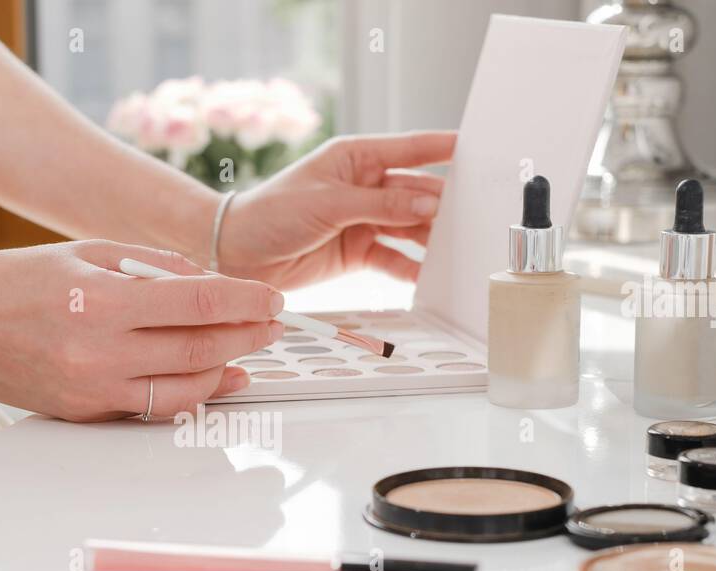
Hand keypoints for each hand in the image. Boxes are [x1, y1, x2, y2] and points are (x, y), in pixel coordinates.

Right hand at [0, 241, 283, 420]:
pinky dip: (191, 395)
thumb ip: (151, 264)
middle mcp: (97, 351)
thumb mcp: (84, 251)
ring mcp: (91, 388)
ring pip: (183, 388)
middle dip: (247, 336)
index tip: (272, 299)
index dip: (244, 300)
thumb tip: (207, 279)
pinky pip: (152, 407)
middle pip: (199, 348)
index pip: (196, 300)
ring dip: (227, 371)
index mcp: (100, 300)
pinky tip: (215, 380)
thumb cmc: (12, 281)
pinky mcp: (83, 412)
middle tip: (274, 325)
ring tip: (252, 353)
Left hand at [214, 131, 455, 289]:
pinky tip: (431, 277)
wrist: (237, 254)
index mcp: (357, 157)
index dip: (445, 150)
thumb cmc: (270, 212)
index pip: (411, 149)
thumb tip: (427, 201)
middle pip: (416, 192)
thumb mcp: (328, 203)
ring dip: (432, 239)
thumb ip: (380, 204)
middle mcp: (365, 186)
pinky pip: (394, 258)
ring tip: (459, 249)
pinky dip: (411, 268)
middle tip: (473, 215)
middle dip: (444, 204)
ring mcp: (363, 220)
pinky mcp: (358, 251)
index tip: (478, 150)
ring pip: (409, 227)